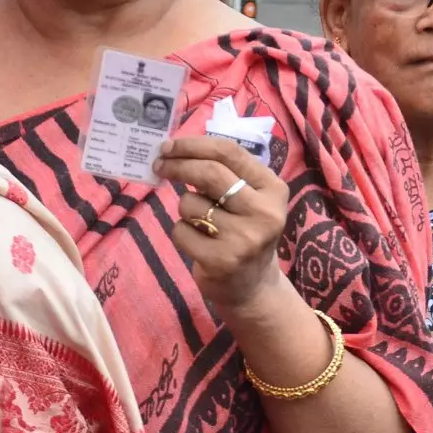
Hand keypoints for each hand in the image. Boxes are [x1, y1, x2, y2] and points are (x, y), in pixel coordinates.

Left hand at [156, 136, 291, 313]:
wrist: (254, 287)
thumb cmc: (245, 232)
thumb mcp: (250, 200)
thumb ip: (226, 174)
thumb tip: (177, 150)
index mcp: (273, 189)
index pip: (230, 153)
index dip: (194, 145)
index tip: (169, 145)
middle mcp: (264, 212)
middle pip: (210, 173)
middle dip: (178, 165)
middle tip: (159, 165)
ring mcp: (244, 239)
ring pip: (190, 203)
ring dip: (184, 208)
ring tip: (200, 222)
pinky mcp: (221, 260)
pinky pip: (181, 230)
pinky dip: (181, 232)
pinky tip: (198, 243)